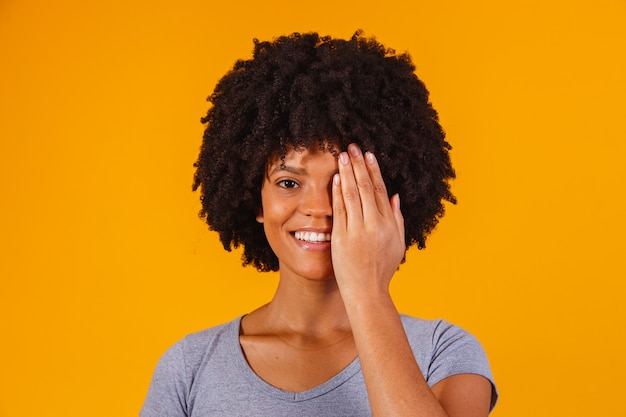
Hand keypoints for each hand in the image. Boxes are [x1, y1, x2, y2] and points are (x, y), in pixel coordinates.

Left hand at [331, 143, 405, 298]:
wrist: (367, 291)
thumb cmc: (382, 270)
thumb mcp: (397, 243)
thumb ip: (397, 218)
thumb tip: (395, 196)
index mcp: (389, 224)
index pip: (380, 190)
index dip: (373, 171)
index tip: (368, 155)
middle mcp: (374, 224)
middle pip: (365, 187)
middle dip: (358, 165)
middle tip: (352, 147)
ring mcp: (357, 230)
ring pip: (352, 194)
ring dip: (346, 173)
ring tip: (342, 156)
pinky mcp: (342, 237)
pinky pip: (339, 210)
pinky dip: (337, 192)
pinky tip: (334, 178)